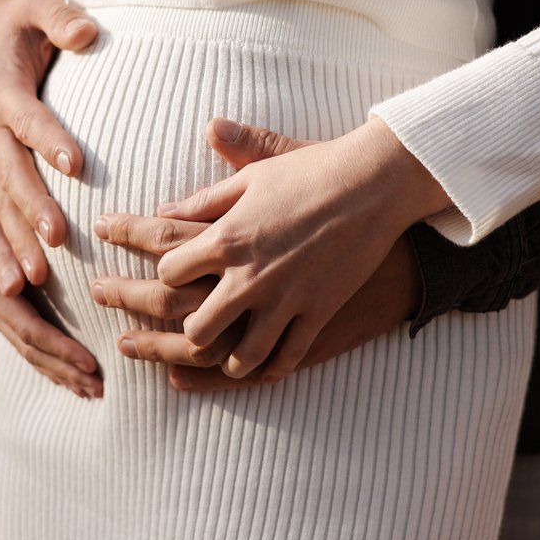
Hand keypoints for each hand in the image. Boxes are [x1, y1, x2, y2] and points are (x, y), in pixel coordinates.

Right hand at [0, 0, 97, 286]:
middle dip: (31, 208)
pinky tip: (39, 283)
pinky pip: (7, 214)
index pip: (27, 117)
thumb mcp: (37, 4)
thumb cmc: (26, 20)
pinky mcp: (3, 172)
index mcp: (2, 89)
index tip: (77, 163)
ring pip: (3, 203)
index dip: (49, 139)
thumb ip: (60, 15)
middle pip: (10, 173)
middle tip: (57, 237)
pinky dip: (19, 247)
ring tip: (39, 277)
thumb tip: (86, 32)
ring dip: (19, 240)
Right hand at [0, 120, 102, 397]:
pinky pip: (25, 334)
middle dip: (65, 370)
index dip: (61, 350)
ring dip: (58, 369)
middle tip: (100, 390)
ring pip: (28, 347)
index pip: (31, 330)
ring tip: (89, 388)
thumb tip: (14, 289)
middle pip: (32, 349)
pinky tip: (64, 365)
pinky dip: (47, 354)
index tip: (91, 365)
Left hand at [155, 116, 449, 379]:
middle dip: (188, 332)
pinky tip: (266, 368)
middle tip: (193, 328)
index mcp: (226, 238)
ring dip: (230, 362)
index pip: (169, 274)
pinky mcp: (319, 311)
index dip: (166, 276)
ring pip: (243, 355)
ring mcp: (286, 299)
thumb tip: (164, 207)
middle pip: (198, 327)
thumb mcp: (252, 177)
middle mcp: (250, 276)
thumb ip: (205, 197)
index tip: (174, 275)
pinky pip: (289, 356)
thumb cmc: (311, 170)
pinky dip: (274, 368)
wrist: (375, 183)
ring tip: (229, 359)